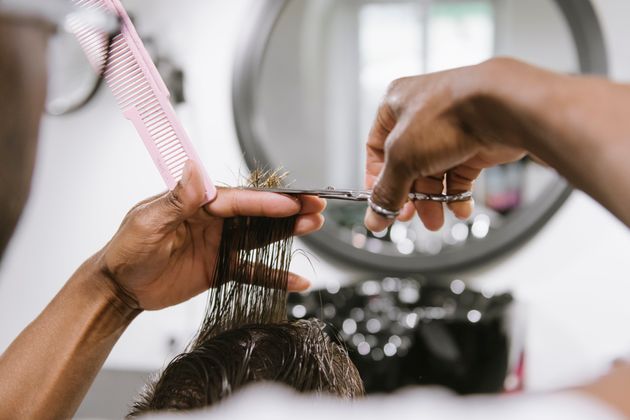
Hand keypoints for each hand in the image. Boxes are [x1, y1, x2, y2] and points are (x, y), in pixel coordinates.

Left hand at [95, 161, 325, 310]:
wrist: (120, 287)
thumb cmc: (127, 250)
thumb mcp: (147, 223)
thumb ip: (176, 199)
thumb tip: (195, 170)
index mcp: (197, 203)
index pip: (237, 200)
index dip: (266, 202)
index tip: (292, 203)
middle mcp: (213, 219)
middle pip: (256, 213)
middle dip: (287, 210)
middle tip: (317, 207)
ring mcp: (219, 243)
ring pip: (260, 236)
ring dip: (287, 233)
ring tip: (315, 226)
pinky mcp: (221, 267)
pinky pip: (252, 271)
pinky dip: (274, 276)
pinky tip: (297, 280)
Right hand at [364, 58, 529, 232]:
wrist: (501, 109)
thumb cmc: (449, 113)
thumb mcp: (402, 158)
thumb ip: (386, 191)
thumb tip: (375, 218)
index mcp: (395, 105)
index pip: (376, 149)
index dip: (377, 180)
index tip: (381, 204)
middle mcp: (421, 115)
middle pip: (406, 166)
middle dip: (409, 196)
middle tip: (409, 216)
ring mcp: (449, 129)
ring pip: (434, 173)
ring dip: (433, 201)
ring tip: (435, 220)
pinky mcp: (473, 143)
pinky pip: (460, 175)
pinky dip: (457, 195)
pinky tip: (458, 209)